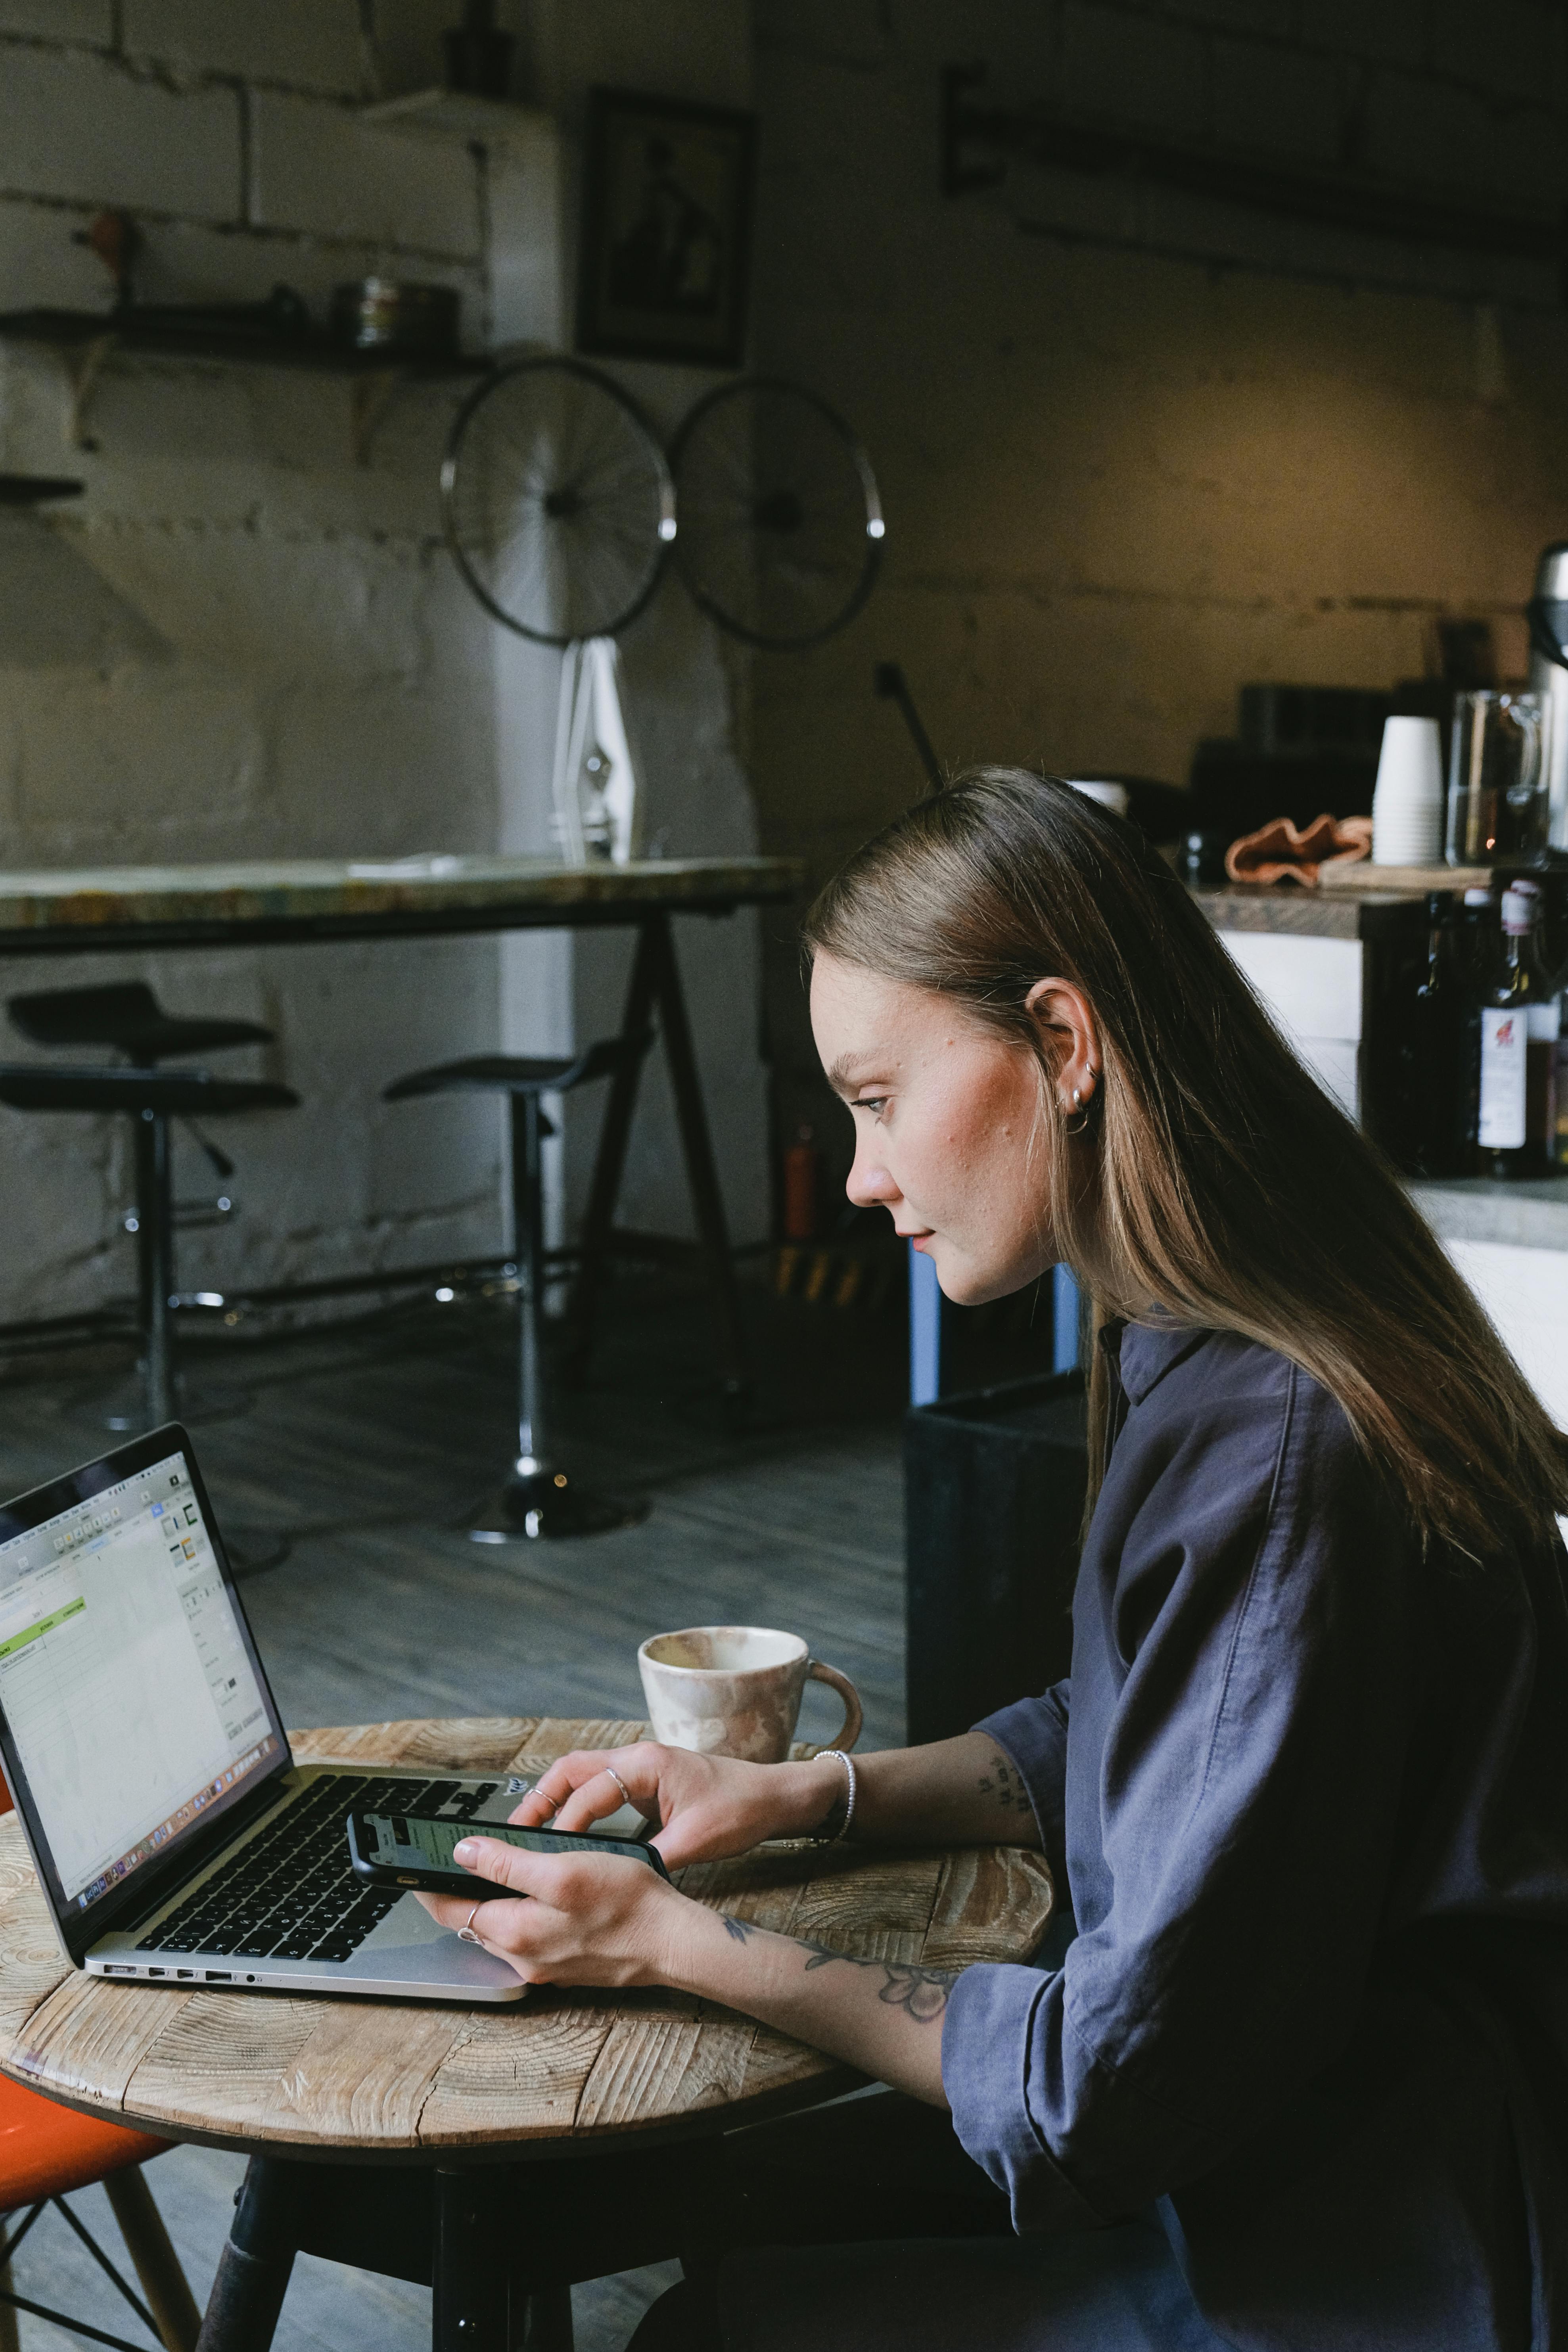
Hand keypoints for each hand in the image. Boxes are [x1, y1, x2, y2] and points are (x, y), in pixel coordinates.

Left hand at [417, 1835, 693, 1987]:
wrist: (672, 1941)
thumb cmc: (626, 1903)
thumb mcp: (562, 1869)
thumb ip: (507, 1863)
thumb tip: (463, 1853)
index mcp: (514, 1932)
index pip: (449, 1909)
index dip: (428, 1884)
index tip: (413, 1865)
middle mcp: (522, 1957)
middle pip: (471, 1922)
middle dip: (457, 1892)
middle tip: (450, 1860)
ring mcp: (544, 1965)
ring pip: (498, 1930)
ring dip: (489, 1903)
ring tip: (490, 1870)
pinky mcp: (564, 1963)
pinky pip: (526, 1937)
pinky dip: (518, 1914)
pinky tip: (534, 1894)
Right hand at [513, 1741, 838, 1866]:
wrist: (774, 1796)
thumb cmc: (741, 1809)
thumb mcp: (696, 1840)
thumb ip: (654, 1857)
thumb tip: (618, 1879)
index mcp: (647, 1763)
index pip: (590, 1790)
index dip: (564, 1822)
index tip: (545, 1849)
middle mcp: (638, 1758)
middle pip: (572, 1769)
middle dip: (540, 1797)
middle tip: (515, 1831)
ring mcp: (641, 1768)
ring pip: (583, 1775)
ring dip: (555, 1799)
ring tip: (529, 1832)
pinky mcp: (646, 1782)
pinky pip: (599, 1788)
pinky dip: (577, 1805)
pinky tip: (568, 1832)